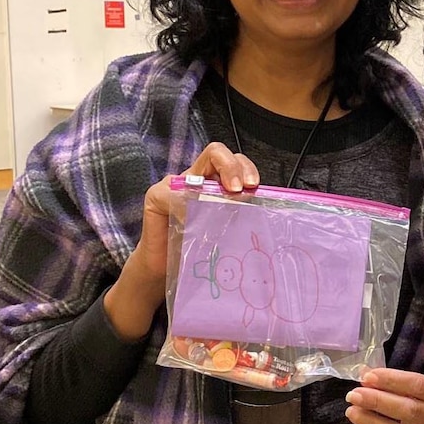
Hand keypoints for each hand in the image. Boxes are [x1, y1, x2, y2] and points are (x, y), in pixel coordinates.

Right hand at [104, 142, 259, 340]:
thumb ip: (240, 214)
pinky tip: (189, 219)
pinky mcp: (156, 196)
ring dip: (210, 185)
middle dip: (232, 166)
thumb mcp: (227, 229)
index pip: (236, 162)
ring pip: (195, 168)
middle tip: (239, 188)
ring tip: (223, 201)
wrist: (168, 271)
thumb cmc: (201, 249)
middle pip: (216, 152)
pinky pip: (171, 193)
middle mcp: (197, 177)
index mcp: (218, 182)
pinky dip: (182, 205)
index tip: (254, 187)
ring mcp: (175, 184)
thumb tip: (267, 210)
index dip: (247, 168)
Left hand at [344, 369, 423, 423]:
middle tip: (353, 395)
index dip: (391, 380)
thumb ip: (394, 382)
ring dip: (373, 423)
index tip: (367, 377)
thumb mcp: (417, 389)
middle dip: (377, 401)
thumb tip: (364, 374)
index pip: (418, 385)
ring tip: (353, 413)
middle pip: (409, 411)